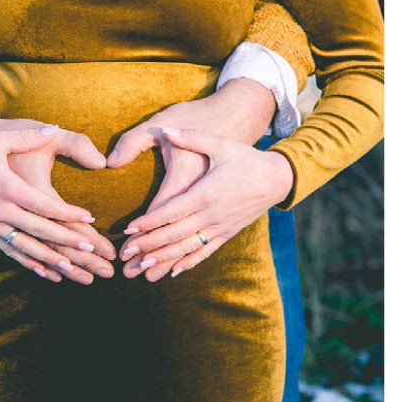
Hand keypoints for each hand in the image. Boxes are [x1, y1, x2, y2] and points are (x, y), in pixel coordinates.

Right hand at [7, 127, 116, 283]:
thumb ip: (29, 136)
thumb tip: (55, 129)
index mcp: (7, 187)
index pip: (43, 204)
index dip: (67, 213)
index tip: (90, 218)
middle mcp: (0, 210)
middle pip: (39, 230)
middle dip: (66, 241)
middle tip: (92, 251)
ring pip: (26, 247)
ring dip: (51, 260)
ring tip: (75, 269)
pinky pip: (12, 252)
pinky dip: (31, 264)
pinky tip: (50, 274)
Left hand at [105, 79, 277, 279]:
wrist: (276, 179)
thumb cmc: (246, 159)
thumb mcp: (220, 144)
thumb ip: (191, 138)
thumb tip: (165, 130)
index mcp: (206, 193)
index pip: (172, 211)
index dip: (149, 222)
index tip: (129, 230)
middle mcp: (212, 214)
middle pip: (175, 233)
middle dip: (149, 244)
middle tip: (126, 254)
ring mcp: (220, 227)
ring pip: (188, 247)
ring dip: (164, 258)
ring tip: (144, 268)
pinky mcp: (227, 233)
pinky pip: (206, 251)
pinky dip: (189, 262)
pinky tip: (173, 272)